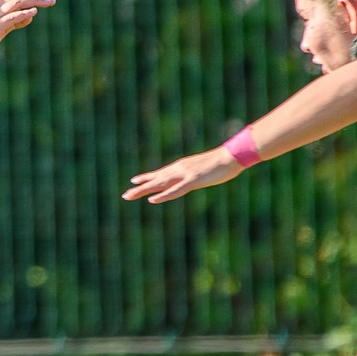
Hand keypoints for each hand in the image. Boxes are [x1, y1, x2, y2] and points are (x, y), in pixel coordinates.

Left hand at [123, 147, 241, 203]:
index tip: (134, 180)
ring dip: (143, 191)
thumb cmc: (222, 162)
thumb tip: (194, 178)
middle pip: (156, 180)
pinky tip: (152, 200)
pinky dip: (163, 195)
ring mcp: (184, 175)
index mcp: (182, 167)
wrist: (231, 156)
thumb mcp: (204, 169)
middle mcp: (179, 169)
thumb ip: (196, 174)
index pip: (160, 174)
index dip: (146, 177)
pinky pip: (175, 190)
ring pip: (159, 185)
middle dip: (140, 187)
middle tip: (125, 194)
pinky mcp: (192, 180)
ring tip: (129, 196)